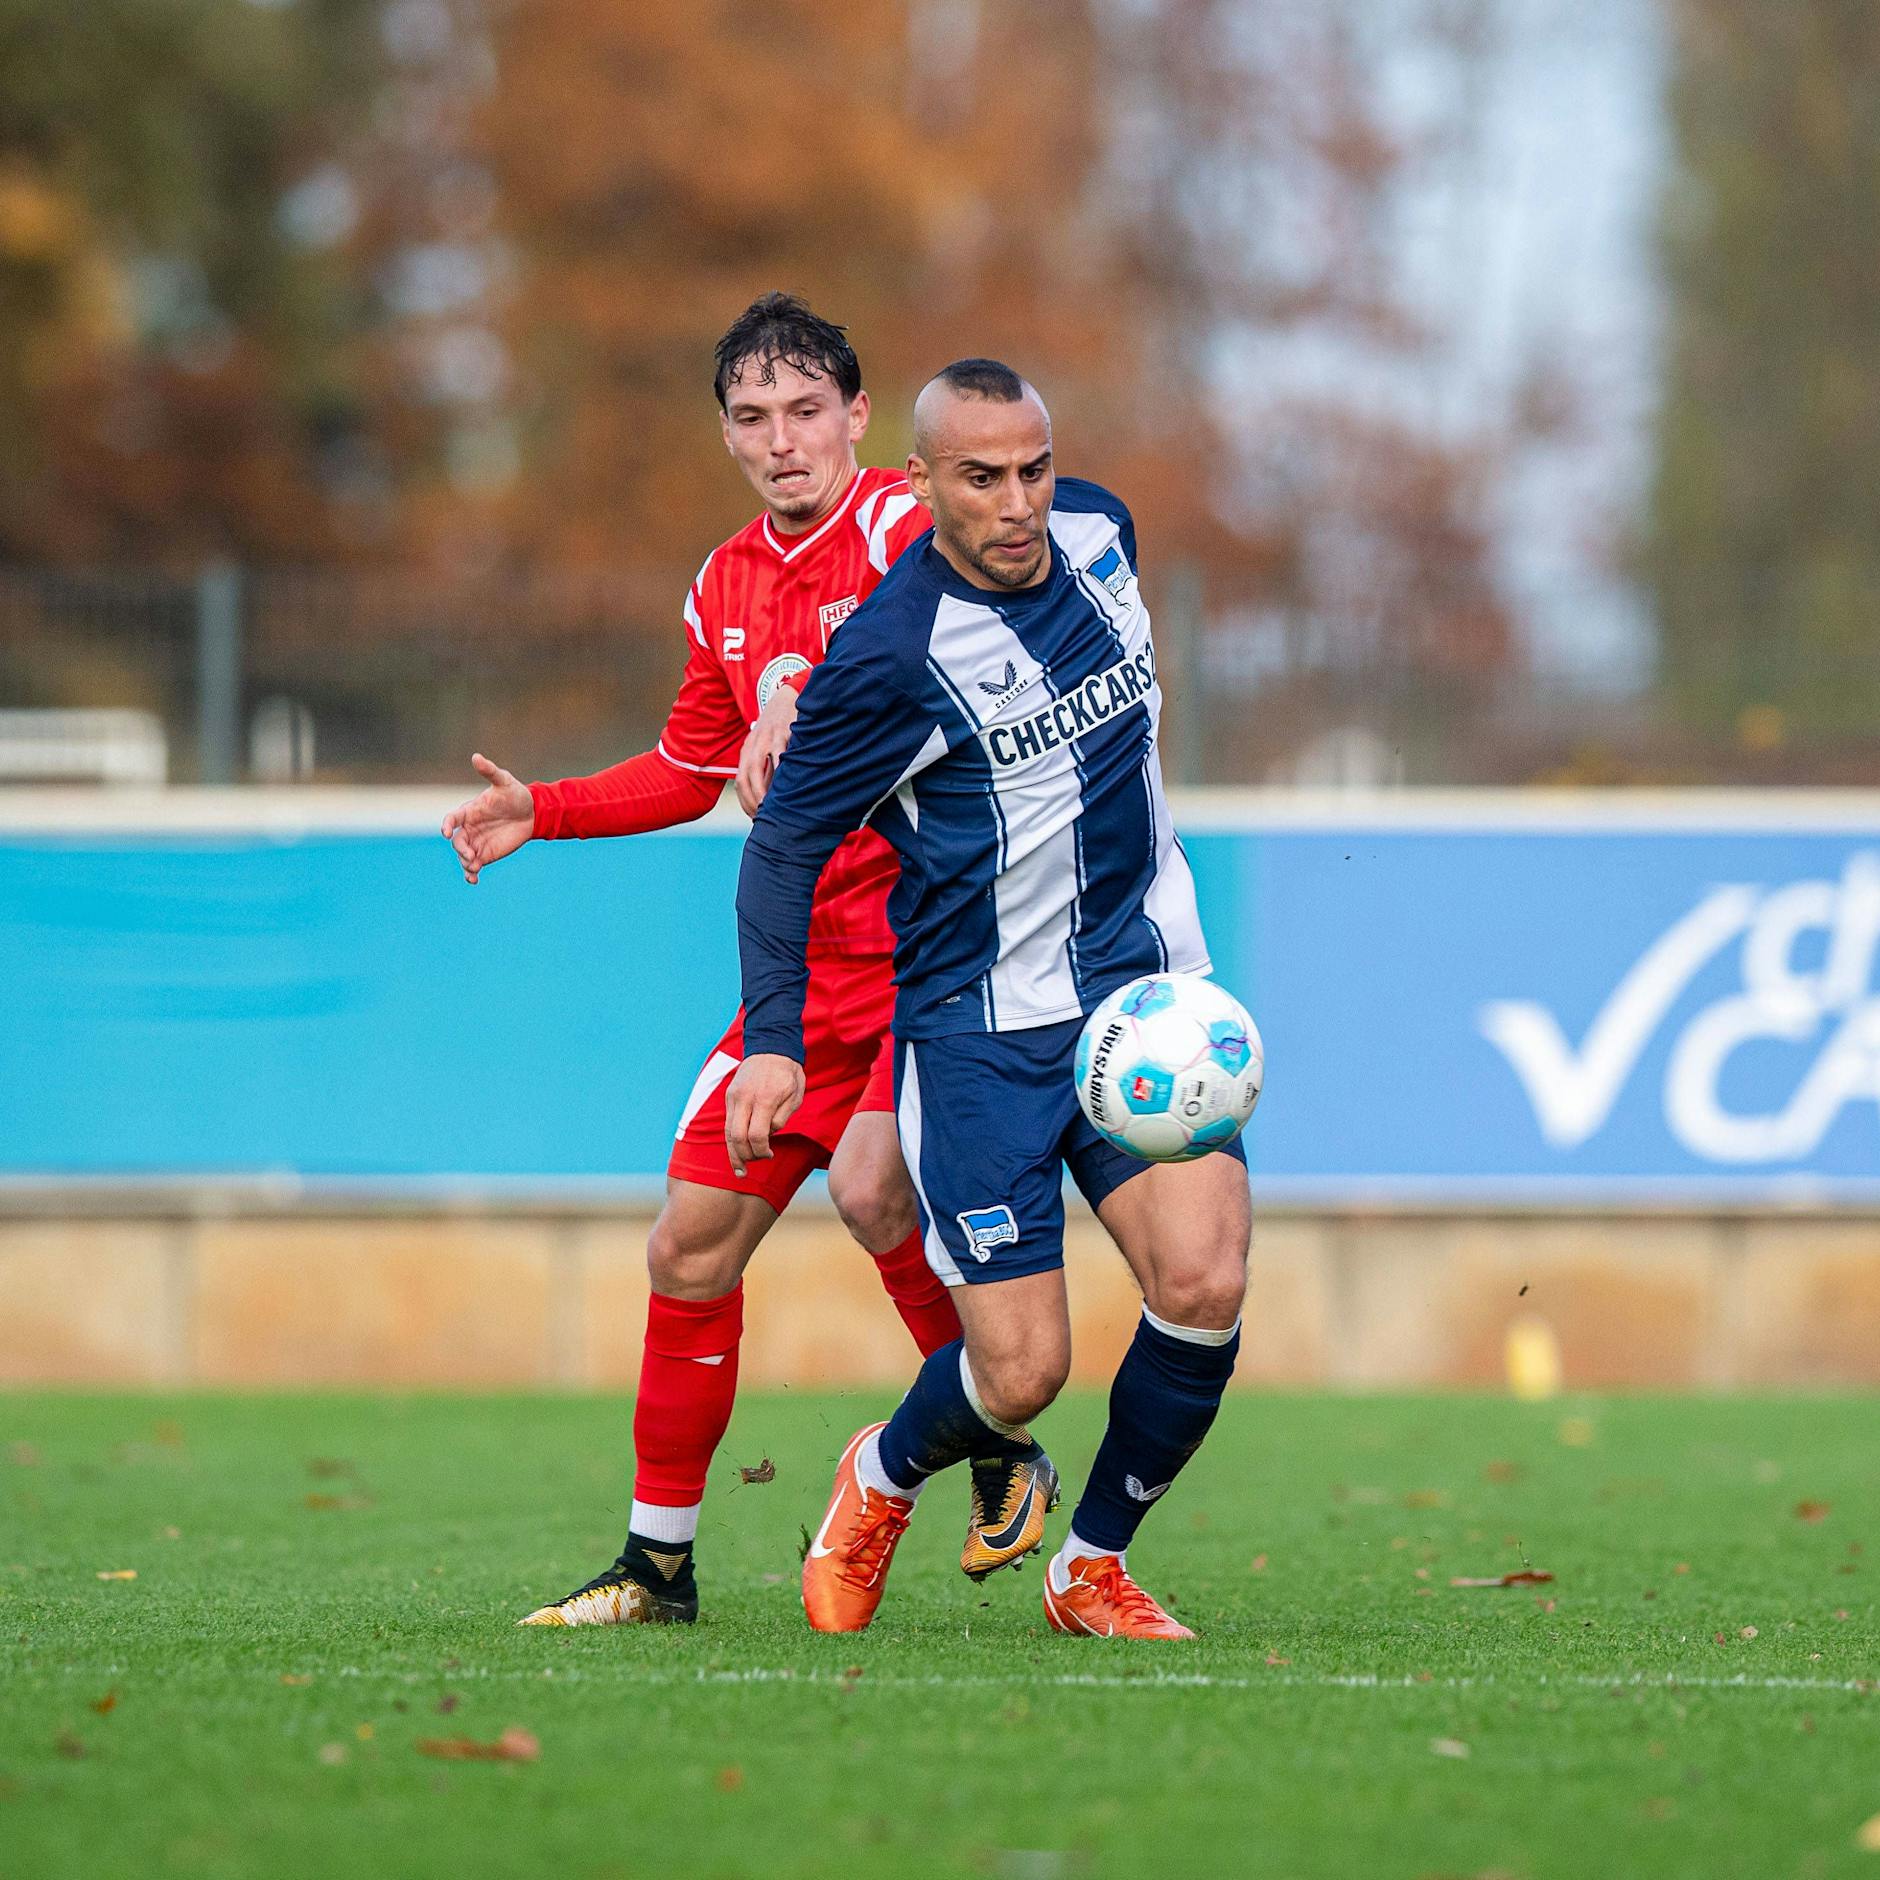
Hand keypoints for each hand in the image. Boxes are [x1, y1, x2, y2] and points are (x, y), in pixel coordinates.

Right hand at [441, 753, 533, 883]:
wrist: (532, 813)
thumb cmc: (515, 794)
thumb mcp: (504, 781)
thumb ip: (490, 771)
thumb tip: (476, 756)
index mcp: (469, 811)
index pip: (451, 819)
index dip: (446, 825)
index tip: (447, 833)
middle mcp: (469, 828)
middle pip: (457, 842)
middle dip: (461, 850)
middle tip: (471, 856)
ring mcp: (477, 843)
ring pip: (463, 856)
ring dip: (465, 864)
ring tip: (474, 869)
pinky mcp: (486, 854)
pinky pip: (474, 867)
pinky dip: (471, 874)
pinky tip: (474, 880)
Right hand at [724, 1052, 805, 1174]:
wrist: (771, 1046)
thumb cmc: (788, 1073)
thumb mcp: (795, 1095)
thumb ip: (781, 1118)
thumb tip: (768, 1135)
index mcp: (765, 1098)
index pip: (757, 1135)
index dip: (761, 1151)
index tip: (769, 1155)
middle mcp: (745, 1098)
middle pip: (737, 1137)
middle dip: (744, 1156)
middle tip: (751, 1167)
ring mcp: (734, 1096)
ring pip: (728, 1131)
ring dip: (733, 1152)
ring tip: (739, 1168)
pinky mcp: (729, 1095)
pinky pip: (728, 1122)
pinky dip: (731, 1139)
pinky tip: (736, 1151)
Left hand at [735, 683, 799, 816]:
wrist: (788, 697)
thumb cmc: (780, 727)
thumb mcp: (768, 746)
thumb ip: (767, 767)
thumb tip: (769, 795)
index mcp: (748, 751)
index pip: (741, 781)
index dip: (746, 801)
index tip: (755, 817)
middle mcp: (754, 746)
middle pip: (746, 777)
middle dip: (752, 799)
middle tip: (763, 817)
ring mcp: (768, 738)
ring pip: (758, 767)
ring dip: (762, 789)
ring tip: (771, 806)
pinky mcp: (783, 731)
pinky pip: (779, 752)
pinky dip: (780, 768)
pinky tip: (787, 783)